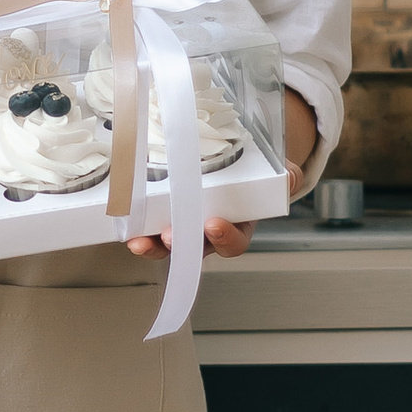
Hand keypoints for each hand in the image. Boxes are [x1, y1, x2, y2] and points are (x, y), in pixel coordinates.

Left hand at [127, 89, 317, 267]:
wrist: (234, 162)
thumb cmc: (254, 174)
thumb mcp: (276, 172)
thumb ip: (284, 176)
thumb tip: (290, 178)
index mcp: (237, 225)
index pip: (232, 242)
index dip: (223, 237)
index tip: (213, 224)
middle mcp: (206, 232)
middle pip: (191, 249)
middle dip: (177, 246)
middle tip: (168, 236)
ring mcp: (182, 224)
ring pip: (164, 242)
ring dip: (150, 243)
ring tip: (136, 240)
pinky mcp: (160, 211)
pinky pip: (147, 223)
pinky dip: (134, 223)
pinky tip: (121, 218)